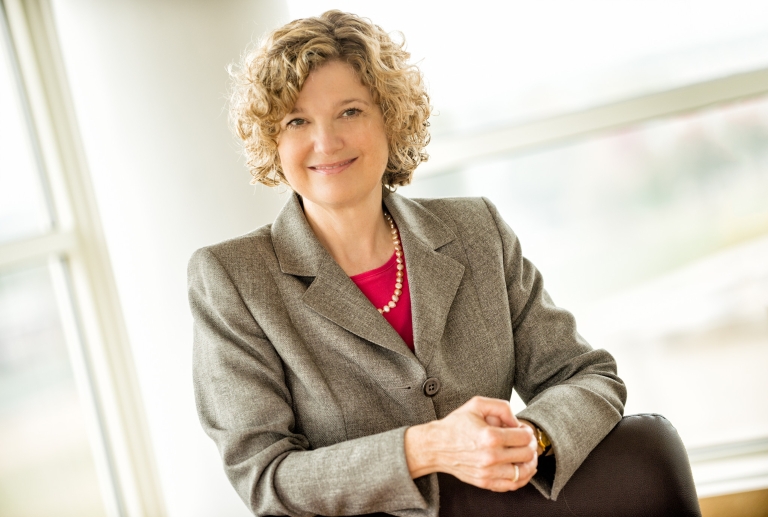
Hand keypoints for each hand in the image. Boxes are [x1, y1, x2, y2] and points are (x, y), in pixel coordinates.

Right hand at [404, 396, 537, 491]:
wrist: (436, 446)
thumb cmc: (456, 424)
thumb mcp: (476, 404)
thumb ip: (501, 406)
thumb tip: (517, 422)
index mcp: (490, 436)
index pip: (525, 437)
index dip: (527, 431)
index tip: (521, 429)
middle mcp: (491, 456)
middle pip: (527, 454)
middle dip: (530, 445)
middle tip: (525, 441)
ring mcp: (488, 472)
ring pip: (523, 472)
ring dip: (529, 463)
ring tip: (525, 455)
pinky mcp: (485, 482)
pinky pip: (512, 485)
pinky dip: (521, 478)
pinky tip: (518, 467)